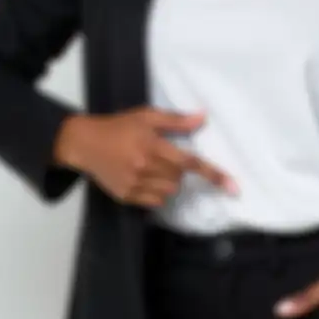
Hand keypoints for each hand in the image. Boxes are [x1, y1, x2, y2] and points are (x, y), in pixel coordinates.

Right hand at [53, 107, 238, 207]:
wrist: (84, 143)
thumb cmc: (118, 126)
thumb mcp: (146, 116)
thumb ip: (176, 120)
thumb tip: (203, 117)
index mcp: (153, 146)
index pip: (191, 163)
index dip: (214, 174)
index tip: (234, 187)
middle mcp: (145, 167)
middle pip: (180, 178)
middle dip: (177, 169)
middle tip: (161, 155)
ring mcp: (135, 184)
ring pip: (169, 192)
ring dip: (168, 181)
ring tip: (150, 166)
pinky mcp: (126, 197)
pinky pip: (155, 202)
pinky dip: (156, 192)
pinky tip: (142, 177)